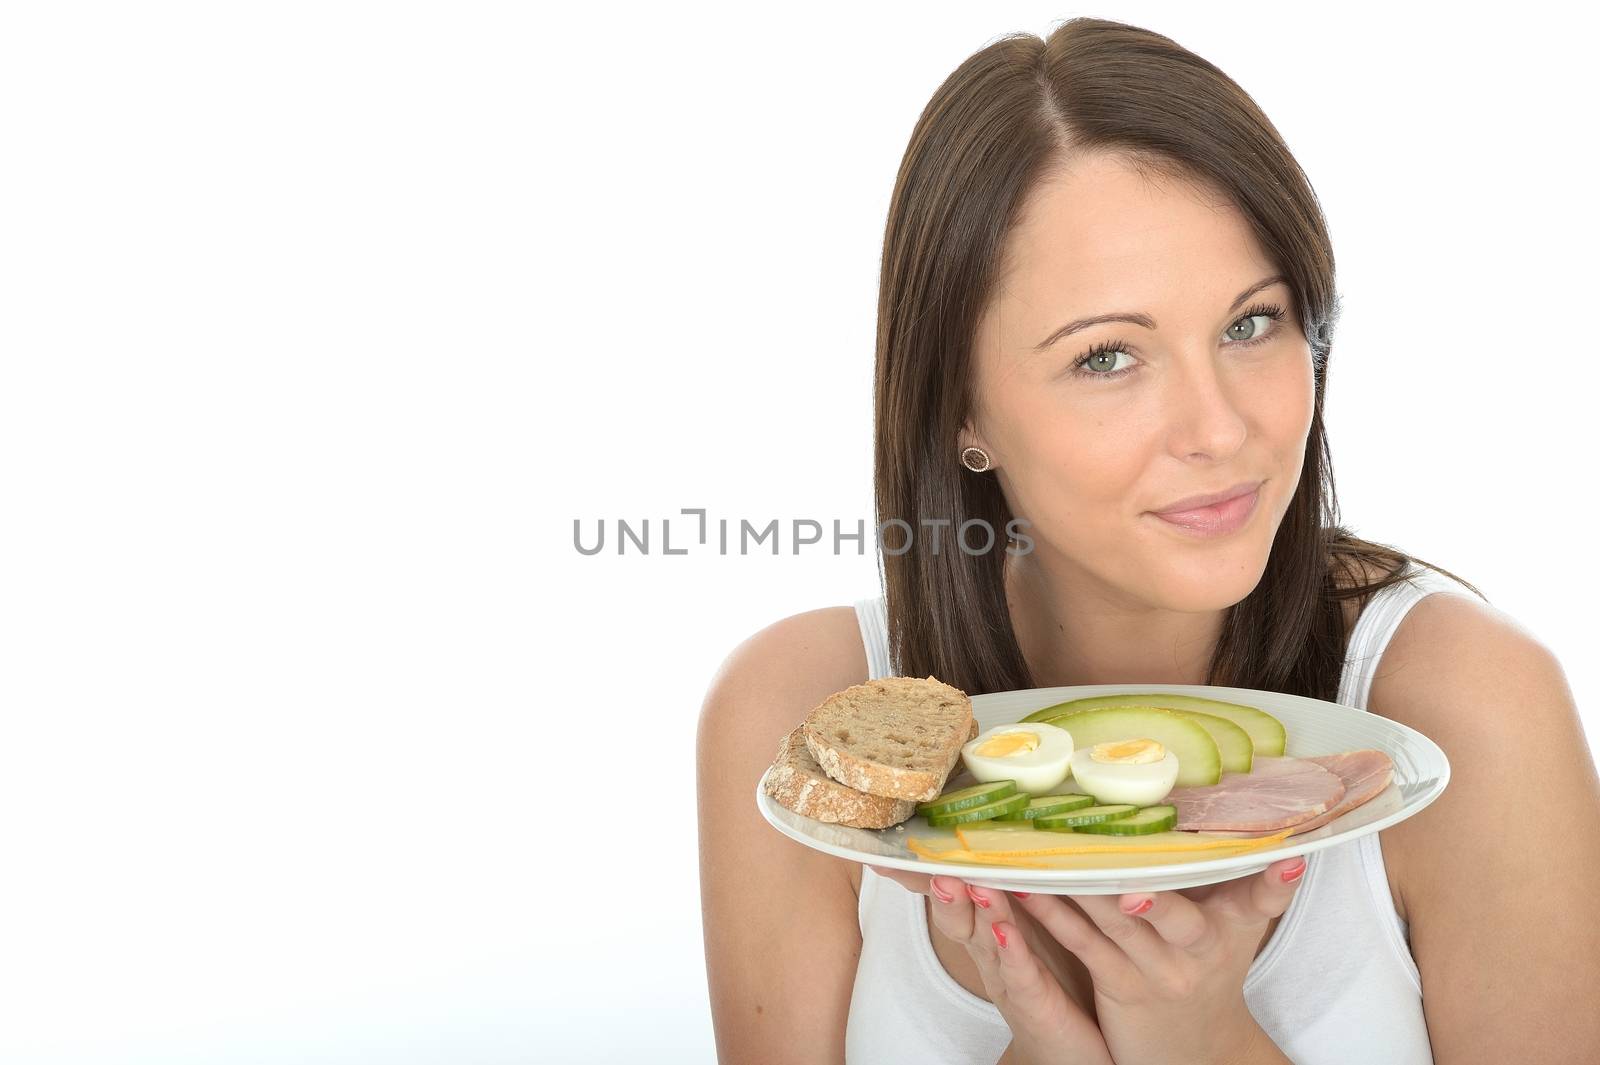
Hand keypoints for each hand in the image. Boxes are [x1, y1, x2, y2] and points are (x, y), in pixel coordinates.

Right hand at [875, 866, 1113, 1064]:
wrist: (1071, 1053)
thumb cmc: (1053, 987)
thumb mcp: (1030, 933)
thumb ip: (1017, 892)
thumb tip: (1009, 844)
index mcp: (988, 933)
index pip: (953, 896)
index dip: (925, 873)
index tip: (898, 847)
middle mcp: (990, 955)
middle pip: (960, 916)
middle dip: (947, 887)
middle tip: (935, 859)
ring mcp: (1009, 979)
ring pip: (986, 940)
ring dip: (977, 910)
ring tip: (969, 883)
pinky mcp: (1036, 1003)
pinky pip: (1021, 976)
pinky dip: (1012, 954)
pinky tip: (1005, 933)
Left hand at [1015, 856, 1308, 1064]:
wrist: (1197, 1050)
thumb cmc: (1210, 969)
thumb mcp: (1236, 929)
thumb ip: (1242, 880)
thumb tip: (1266, 818)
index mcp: (1232, 929)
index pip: (1262, 902)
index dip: (1276, 881)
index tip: (1290, 857)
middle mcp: (1197, 952)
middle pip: (1179, 920)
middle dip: (1157, 900)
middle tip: (1133, 884)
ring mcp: (1156, 972)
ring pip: (1117, 925)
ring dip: (1082, 888)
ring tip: (1052, 858)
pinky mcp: (1118, 985)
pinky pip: (1082, 943)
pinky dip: (1053, 913)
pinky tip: (1026, 886)